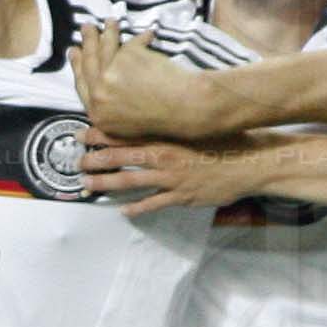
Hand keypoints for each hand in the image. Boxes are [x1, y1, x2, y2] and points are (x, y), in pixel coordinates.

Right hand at [72, 25, 222, 140]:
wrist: (185, 107)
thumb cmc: (164, 118)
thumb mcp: (127, 124)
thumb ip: (110, 106)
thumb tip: (99, 83)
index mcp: (98, 114)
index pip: (82, 84)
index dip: (78, 66)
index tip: (75, 52)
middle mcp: (100, 94)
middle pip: (89, 62)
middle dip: (87, 42)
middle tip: (86, 29)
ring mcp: (111, 74)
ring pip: (105, 48)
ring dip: (107, 32)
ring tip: (110, 22)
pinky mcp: (126, 57)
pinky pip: (131, 43)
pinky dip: (141, 38)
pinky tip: (148, 34)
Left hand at [79, 129, 262, 215]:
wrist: (249, 164)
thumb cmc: (226, 141)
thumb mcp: (198, 127)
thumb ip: (175, 124)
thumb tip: (157, 114)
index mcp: (167, 136)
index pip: (127, 133)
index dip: (102, 134)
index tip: (82, 134)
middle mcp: (165, 156)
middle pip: (121, 157)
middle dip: (96, 160)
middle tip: (76, 163)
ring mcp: (171, 178)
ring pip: (130, 182)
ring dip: (107, 184)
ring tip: (88, 186)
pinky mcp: (181, 196)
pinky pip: (153, 204)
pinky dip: (137, 208)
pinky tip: (124, 212)